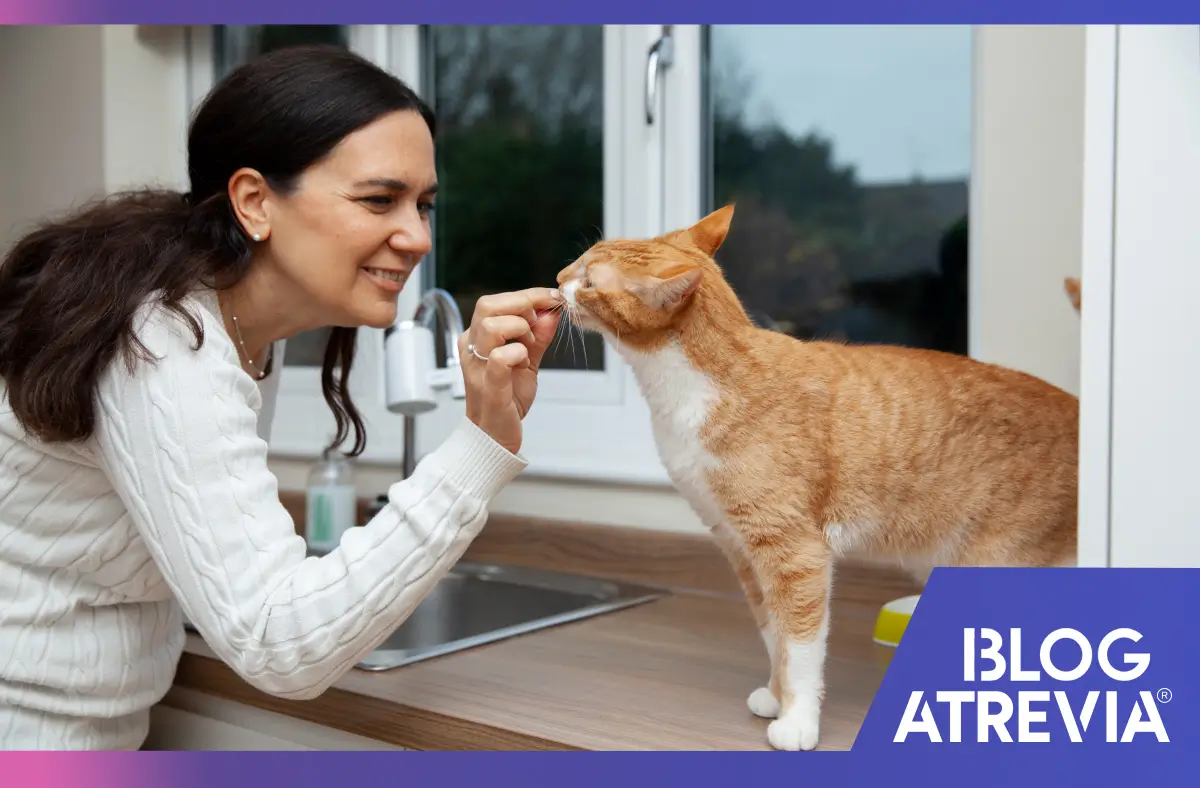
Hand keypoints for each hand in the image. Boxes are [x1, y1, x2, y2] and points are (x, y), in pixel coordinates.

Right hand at [457, 287, 562, 454]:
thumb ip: (538, 336)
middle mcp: (472, 348)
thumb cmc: (506, 398)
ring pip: (492, 326)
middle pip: (488, 306)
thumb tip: (551, 312)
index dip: (528, 295)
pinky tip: (523, 362)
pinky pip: (500, 358)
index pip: (495, 301)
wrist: (494, 435)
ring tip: (529, 346)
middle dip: (523, 306)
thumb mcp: (526, 360)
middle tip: (538, 323)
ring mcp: (477, 366)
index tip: (552, 297)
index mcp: (477, 337)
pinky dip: (518, 353)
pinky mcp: (488, 385)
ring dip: (520, 329)